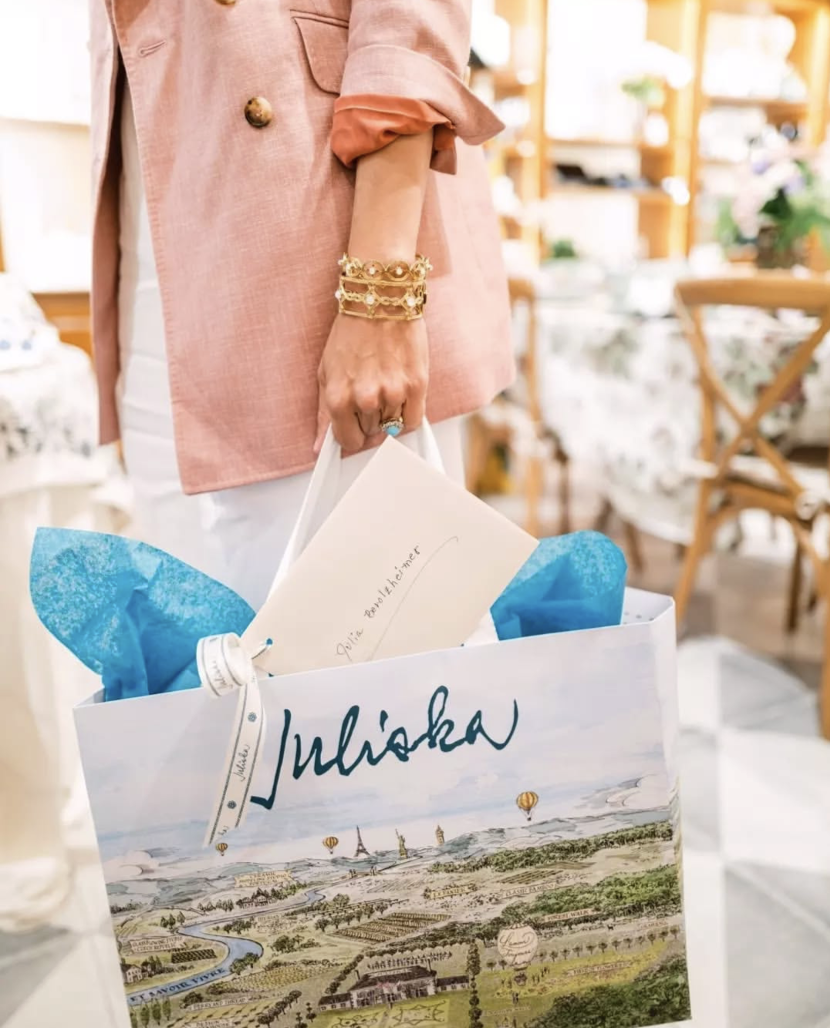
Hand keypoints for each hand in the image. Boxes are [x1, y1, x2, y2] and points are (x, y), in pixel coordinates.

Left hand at [315, 314, 428, 452]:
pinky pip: (414, 420)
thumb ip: (324, 415)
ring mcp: (392, 394)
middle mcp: (365, 399)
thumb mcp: (326, 373)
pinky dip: (408, 413)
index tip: (356, 428)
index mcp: (338, 398)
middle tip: (371, 391)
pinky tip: (401, 391)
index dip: (353, 435)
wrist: (380, 301)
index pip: (348, 441)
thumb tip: (321, 448)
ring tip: (385, 383)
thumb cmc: (352, 333)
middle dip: (371, 419)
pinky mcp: (416, 386)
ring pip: (393, 427)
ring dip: (390, 413)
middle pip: (372, 434)